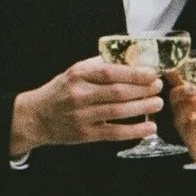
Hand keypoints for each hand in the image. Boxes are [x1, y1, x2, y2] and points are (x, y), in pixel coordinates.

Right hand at [9, 59, 162, 154]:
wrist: (36, 116)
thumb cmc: (60, 92)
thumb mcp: (75, 72)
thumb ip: (99, 66)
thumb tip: (130, 60)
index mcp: (78, 75)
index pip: (110, 72)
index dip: (134, 74)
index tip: (152, 73)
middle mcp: (79, 95)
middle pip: (117, 92)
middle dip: (142, 90)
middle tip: (159, 87)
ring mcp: (82, 116)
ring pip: (118, 112)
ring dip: (142, 108)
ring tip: (158, 104)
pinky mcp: (85, 134)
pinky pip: (114, 133)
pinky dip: (134, 131)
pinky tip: (150, 128)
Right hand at [168, 74, 195, 162]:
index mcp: (192, 96)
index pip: (179, 80)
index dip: (174, 70)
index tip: (180, 61)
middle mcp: (185, 108)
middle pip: (175, 93)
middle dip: (184, 86)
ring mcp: (185, 123)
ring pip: (181, 108)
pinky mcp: (189, 137)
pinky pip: (193, 125)